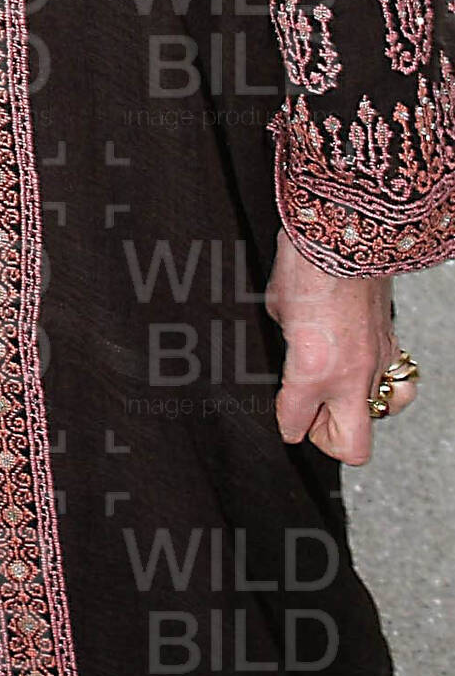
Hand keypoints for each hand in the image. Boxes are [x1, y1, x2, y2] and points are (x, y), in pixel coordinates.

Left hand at [266, 230, 415, 463]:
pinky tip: (363, 367)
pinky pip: (398, 383)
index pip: (295, 424)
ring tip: (337, 390)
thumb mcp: (277, 306)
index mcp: (312, 370)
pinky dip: (384, 384)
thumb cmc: (305, 261)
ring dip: (356, 410)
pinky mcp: (393, 343)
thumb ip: (287, 338)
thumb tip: (292, 343)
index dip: (285, 422)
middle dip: (326, 437)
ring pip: (379, 416)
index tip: (282, 413)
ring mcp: (378, 362)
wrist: (346, 228)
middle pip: (350, 447)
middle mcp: (350, 375)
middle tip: (310, 413)